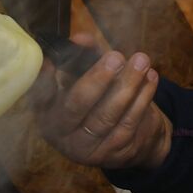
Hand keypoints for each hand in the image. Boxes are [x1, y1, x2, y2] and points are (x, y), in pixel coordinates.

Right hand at [31, 34, 170, 169]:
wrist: (128, 140)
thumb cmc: (100, 101)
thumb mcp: (87, 78)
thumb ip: (83, 57)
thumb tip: (81, 38)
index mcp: (47, 115)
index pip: (41, 98)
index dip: (45, 81)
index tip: (54, 61)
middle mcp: (62, 136)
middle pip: (77, 107)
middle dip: (98, 79)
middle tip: (116, 57)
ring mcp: (88, 149)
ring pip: (107, 116)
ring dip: (128, 85)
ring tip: (141, 61)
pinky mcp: (114, 155)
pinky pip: (129, 124)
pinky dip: (142, 98)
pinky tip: (150, 78)